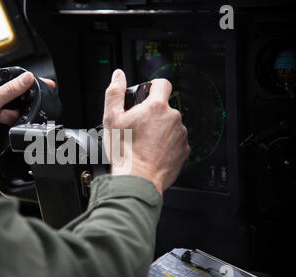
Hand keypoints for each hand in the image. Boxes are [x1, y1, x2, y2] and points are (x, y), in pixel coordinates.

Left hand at [0, 72, 55, 170]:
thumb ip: (10, 90)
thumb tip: (26, 78)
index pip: (13, 83)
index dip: (28, 84)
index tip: (45, 85)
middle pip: (19, 101)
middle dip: (19, 107)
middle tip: (8, 113)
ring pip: (20, 114)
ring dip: (15, 119)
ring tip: (4, 123)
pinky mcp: (3, 131)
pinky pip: (17, 127)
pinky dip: (17, 129)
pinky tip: (9, 131)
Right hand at [103, 69, 189, 194]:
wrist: (138, 180)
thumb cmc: (125, 152)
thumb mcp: (111, 119)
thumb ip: (114, 93)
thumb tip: (118, 76)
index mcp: (156, 107)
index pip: (163, 84)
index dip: (153, 87)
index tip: (146, 96)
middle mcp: (173, 118)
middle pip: (164, 108)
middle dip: (153, 114)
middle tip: (138, 128)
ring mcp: (181, 135)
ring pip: (170, 125)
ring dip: (160, 130)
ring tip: (144, 143)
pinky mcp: (184, 150)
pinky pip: (175, 142)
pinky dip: (166, 144)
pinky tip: (152, 152)